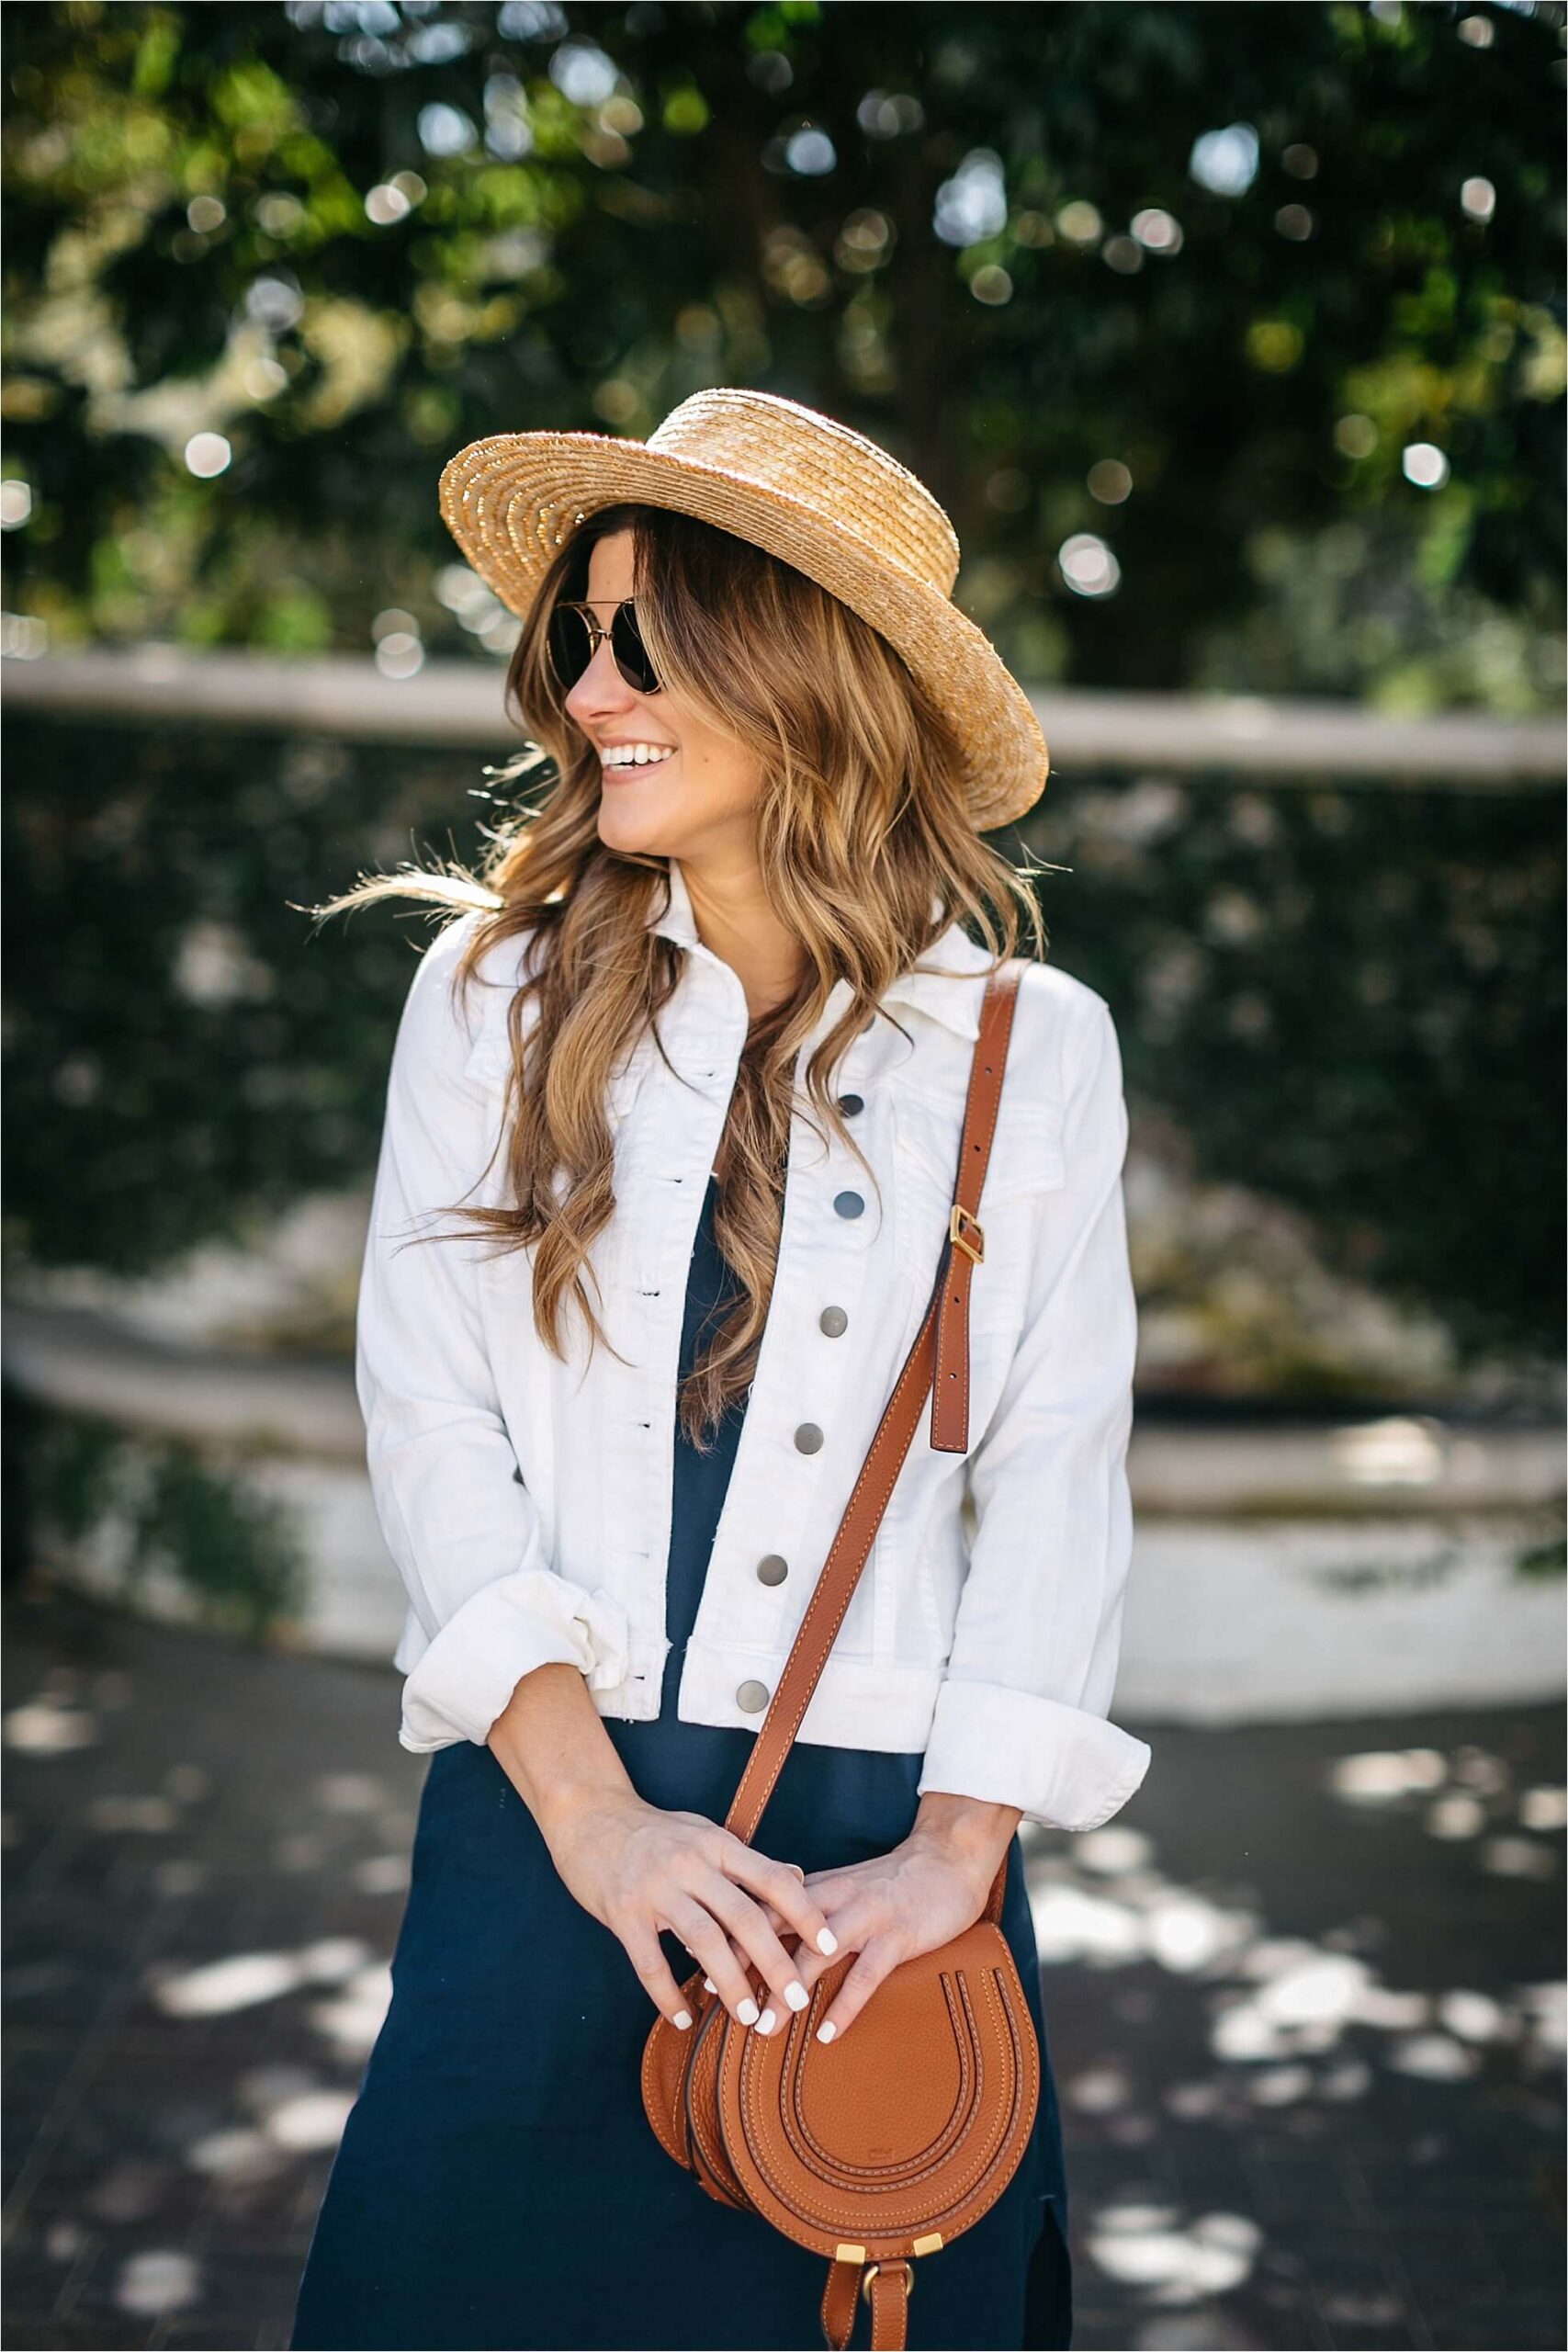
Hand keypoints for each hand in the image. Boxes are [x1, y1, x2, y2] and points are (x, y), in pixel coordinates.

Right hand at [539, 1785, 841, 2035]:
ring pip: (703, 1942)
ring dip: (730, 1984)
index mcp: (716, 1844)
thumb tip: (798, 1878)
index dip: (804, 1913)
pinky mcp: (622, 1912)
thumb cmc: (653, 1830)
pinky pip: (650, 1963)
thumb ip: (746, 1860)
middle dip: (775, 1963)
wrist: (589, 1814)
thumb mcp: (704, 1833)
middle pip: (744, 1917)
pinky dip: (669, 1996)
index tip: (829, 1946)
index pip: (771, 1879)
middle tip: (796, 2000)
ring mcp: (655, 1888)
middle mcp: (690, 1864)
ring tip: (749, 2016)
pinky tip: (685, 2018)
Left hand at [706, 1824, 999, 2044]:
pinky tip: (826, 2034)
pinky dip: (844, 2004)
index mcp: (818, 1886)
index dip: (727, 1930)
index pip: (762, 1906)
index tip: (694, 1955)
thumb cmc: (892, 1883)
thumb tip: (765, 1939)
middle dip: (744, 1961)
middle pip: (779, 1927)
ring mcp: (866, 1915)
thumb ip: (807, 1910)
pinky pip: (866, 1974)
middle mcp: (834, 1897)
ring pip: (816, 1955)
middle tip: (716, 1995)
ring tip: (763, 2028)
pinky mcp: (898, 1935)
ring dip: (787, 1993)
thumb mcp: (844, 1890)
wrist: (948, 1860)